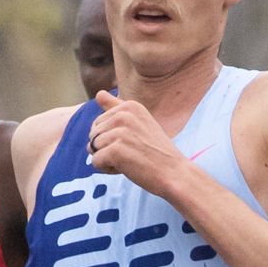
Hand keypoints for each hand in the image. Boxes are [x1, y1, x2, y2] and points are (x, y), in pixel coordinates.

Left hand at [84, 91, 199, 204]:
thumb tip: (98, 93)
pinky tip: (127, 169)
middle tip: (132, 153)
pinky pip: (95, 162)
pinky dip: (107, 169)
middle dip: (106, 148)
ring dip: (107, 160)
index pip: (99, 123)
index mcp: (129, 106)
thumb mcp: (139, 123)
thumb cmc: (157, 152)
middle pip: (93, 135)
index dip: (112, 138)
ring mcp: (119, 132)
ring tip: (130, 161)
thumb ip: (116, 108)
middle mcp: (123, 115)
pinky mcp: (115, 150)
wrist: (175, 173)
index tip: (133, 143)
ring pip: (92, 148)